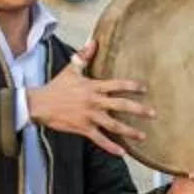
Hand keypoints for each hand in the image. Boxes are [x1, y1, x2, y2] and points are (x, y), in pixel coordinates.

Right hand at [28, 42, 152, 156]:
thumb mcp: (70, 70)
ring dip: (129, 131)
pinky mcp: (82, 128)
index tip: (145, 89)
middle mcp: (94, 101)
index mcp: (93, 86)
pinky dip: (111, 147)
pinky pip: (99, 139)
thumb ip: (83, 56)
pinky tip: (122, 152)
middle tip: (153, 114)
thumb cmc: (56, 87)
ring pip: (113, 125)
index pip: (117, 84)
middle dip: (139, 109)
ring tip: (143, 136)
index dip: (132, 86)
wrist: (39, 104)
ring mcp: (89, 116)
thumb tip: (93, 41)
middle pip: (121, 105)